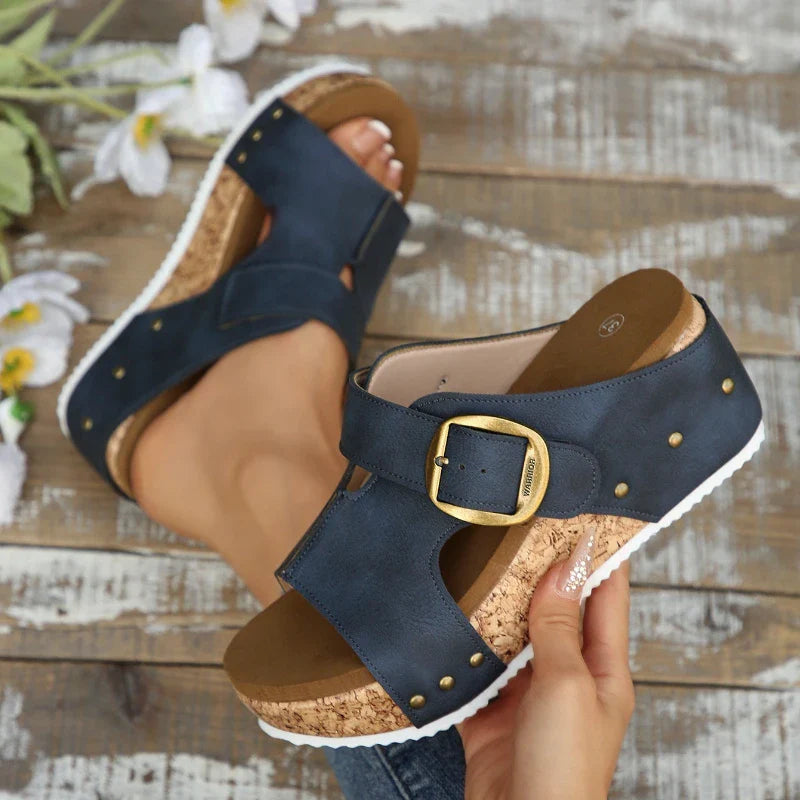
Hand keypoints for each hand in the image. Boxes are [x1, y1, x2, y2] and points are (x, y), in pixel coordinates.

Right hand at [460, 529, 634, 799]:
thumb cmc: (563, 771)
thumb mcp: (567, 686)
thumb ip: (560, 626)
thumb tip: (565, 566)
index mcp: (603, 669)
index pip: (605, 596)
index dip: (597, 554)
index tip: (583, 512)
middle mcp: (567, 676)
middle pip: (555, 610)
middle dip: (539, 570)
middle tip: (518, 524)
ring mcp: (527, 693)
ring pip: (513, 633)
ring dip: (498, 603)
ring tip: (480, 557)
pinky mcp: (490, 711)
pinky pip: (477, 665)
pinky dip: (464, 643)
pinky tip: (449, 615)